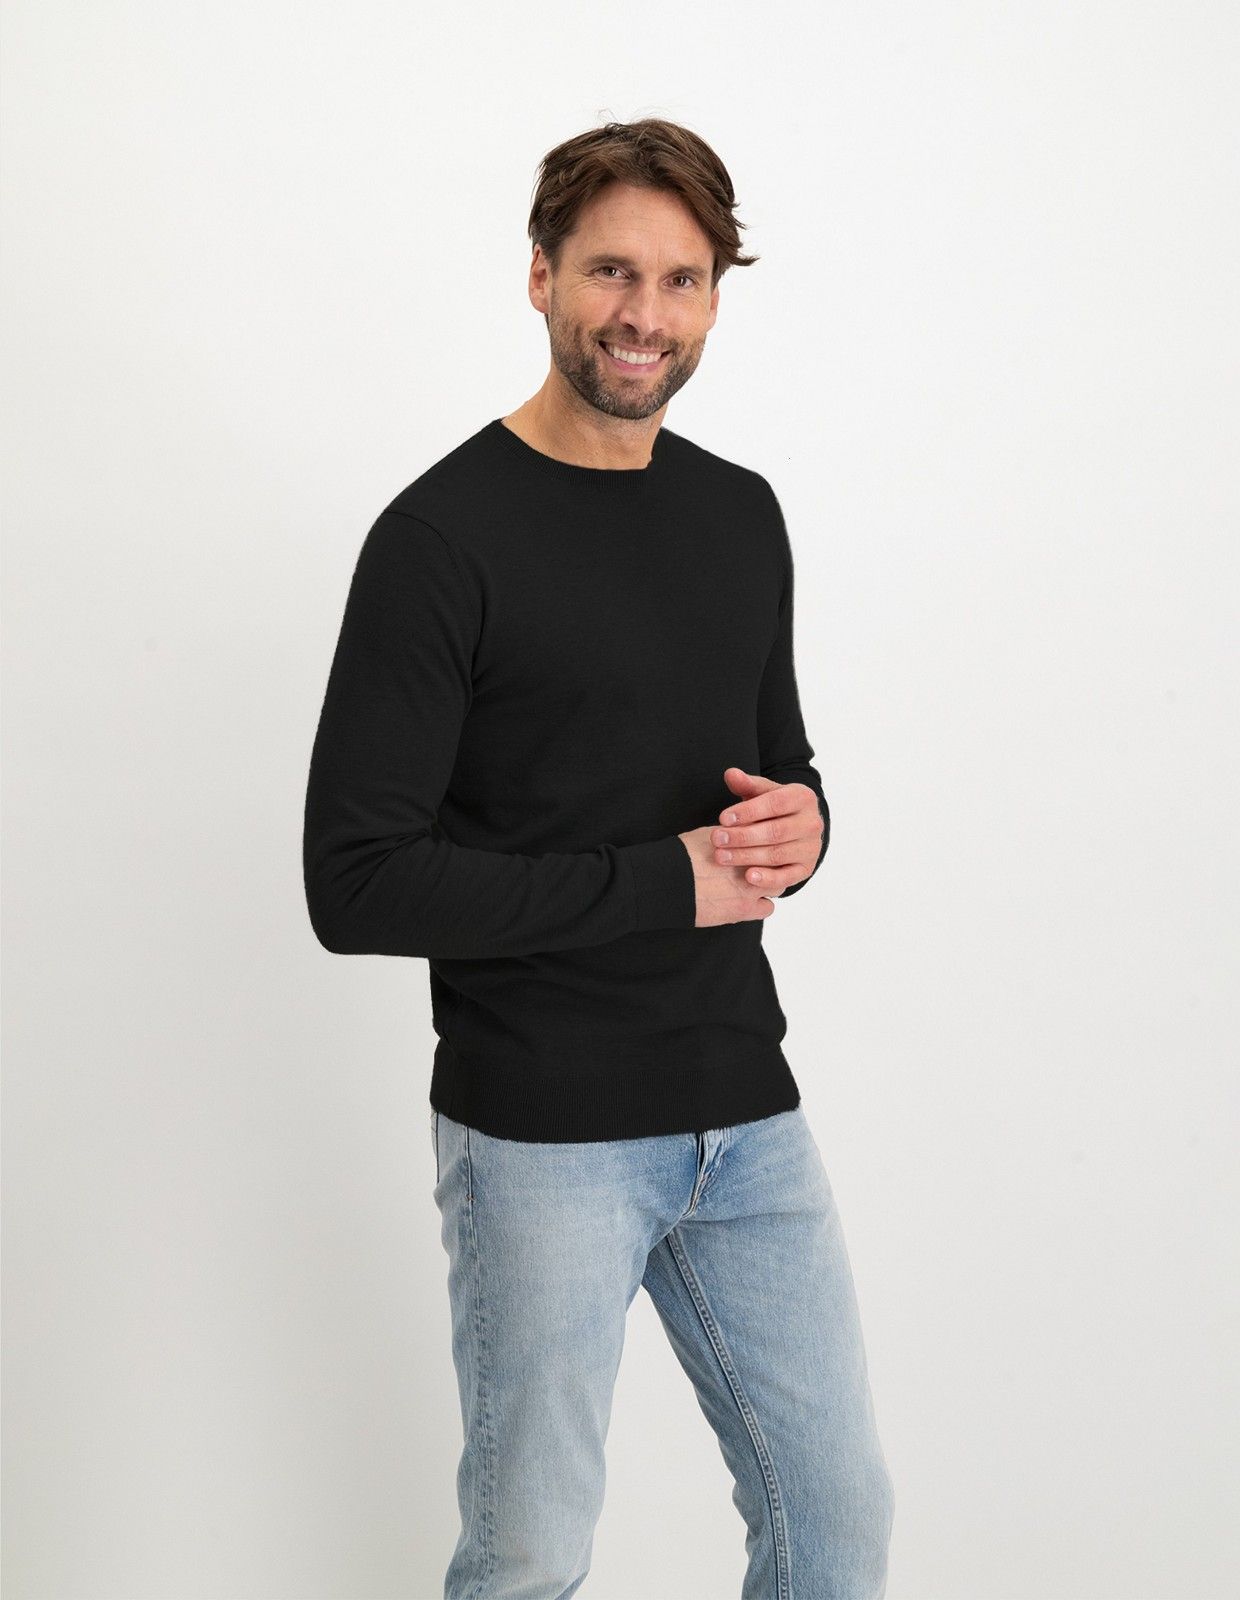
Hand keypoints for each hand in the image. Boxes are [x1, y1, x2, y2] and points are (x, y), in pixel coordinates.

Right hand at [676, 824, 777, 927]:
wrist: (667, 883)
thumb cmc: (681, 857)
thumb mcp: (708, 834)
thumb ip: (730, 835)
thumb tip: (738, 833)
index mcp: (744, 841)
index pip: (771, 840)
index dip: (766, 846)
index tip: (761, 850)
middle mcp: (752, 861)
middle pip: (779, 861)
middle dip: (771, 864)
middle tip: (757, 867)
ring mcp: (750, 886)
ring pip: (778, 885)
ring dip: (768, 885)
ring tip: (752, 886)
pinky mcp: (743, 910)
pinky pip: (767, 908)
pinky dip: (760, 906)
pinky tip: (746, 903)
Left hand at [710, 767, 823, 897]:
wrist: (797, 827)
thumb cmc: (774, 808)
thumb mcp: (762, 793)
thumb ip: (747, 784)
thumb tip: (731, 774)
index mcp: (803, 798)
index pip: (775, 804)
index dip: (748, 811)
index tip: (722, 818)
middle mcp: (812, 823)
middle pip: (775, 831)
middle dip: (742, 836)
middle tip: (716, 839)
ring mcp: (810, 848)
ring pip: (777, 854)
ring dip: (747, 856)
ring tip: (721, 856)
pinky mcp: (806, 868)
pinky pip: (787, 876)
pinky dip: (768, 878)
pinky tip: (748, 877)